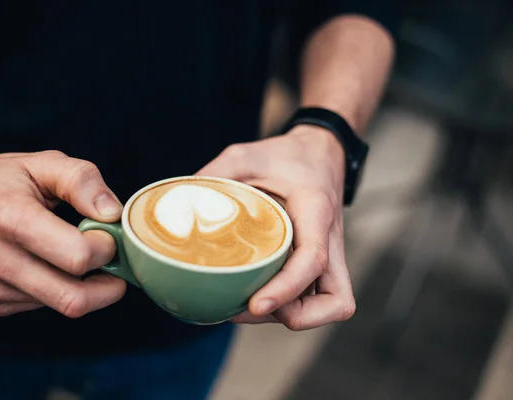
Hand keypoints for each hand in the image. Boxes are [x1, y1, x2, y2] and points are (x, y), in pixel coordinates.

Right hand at [0, 136, 125, 316]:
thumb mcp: (45, 163)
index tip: (109, 233)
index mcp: (11, 217)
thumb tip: (113, 214)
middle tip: (115, 262)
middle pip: (74, 299)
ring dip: (84, 286)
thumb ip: (83, 181)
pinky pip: (44, 306)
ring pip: (63, 305)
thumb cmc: (4, 178)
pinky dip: (60, 289)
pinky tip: (52, 265)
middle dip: (109, 286)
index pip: (78, 257)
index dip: (107, 248)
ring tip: (79, 254)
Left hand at [197, 126, 355, 329]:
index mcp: (315, 210)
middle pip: (337, 301)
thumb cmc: (285, 155)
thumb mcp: (245, 155)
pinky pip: (317, 297)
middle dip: (297, 316)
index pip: (313, 259)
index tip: (255, 304)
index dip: (285, 289)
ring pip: (332, 305)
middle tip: (254, 306)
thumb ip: (214, 176)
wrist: (321, 150)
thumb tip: (175, 207)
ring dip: (293, 314)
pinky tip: (260, 293)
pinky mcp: (323, 261)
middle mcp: (330, 239)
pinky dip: (292, 305)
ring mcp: (330, 254)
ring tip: (250, 304)